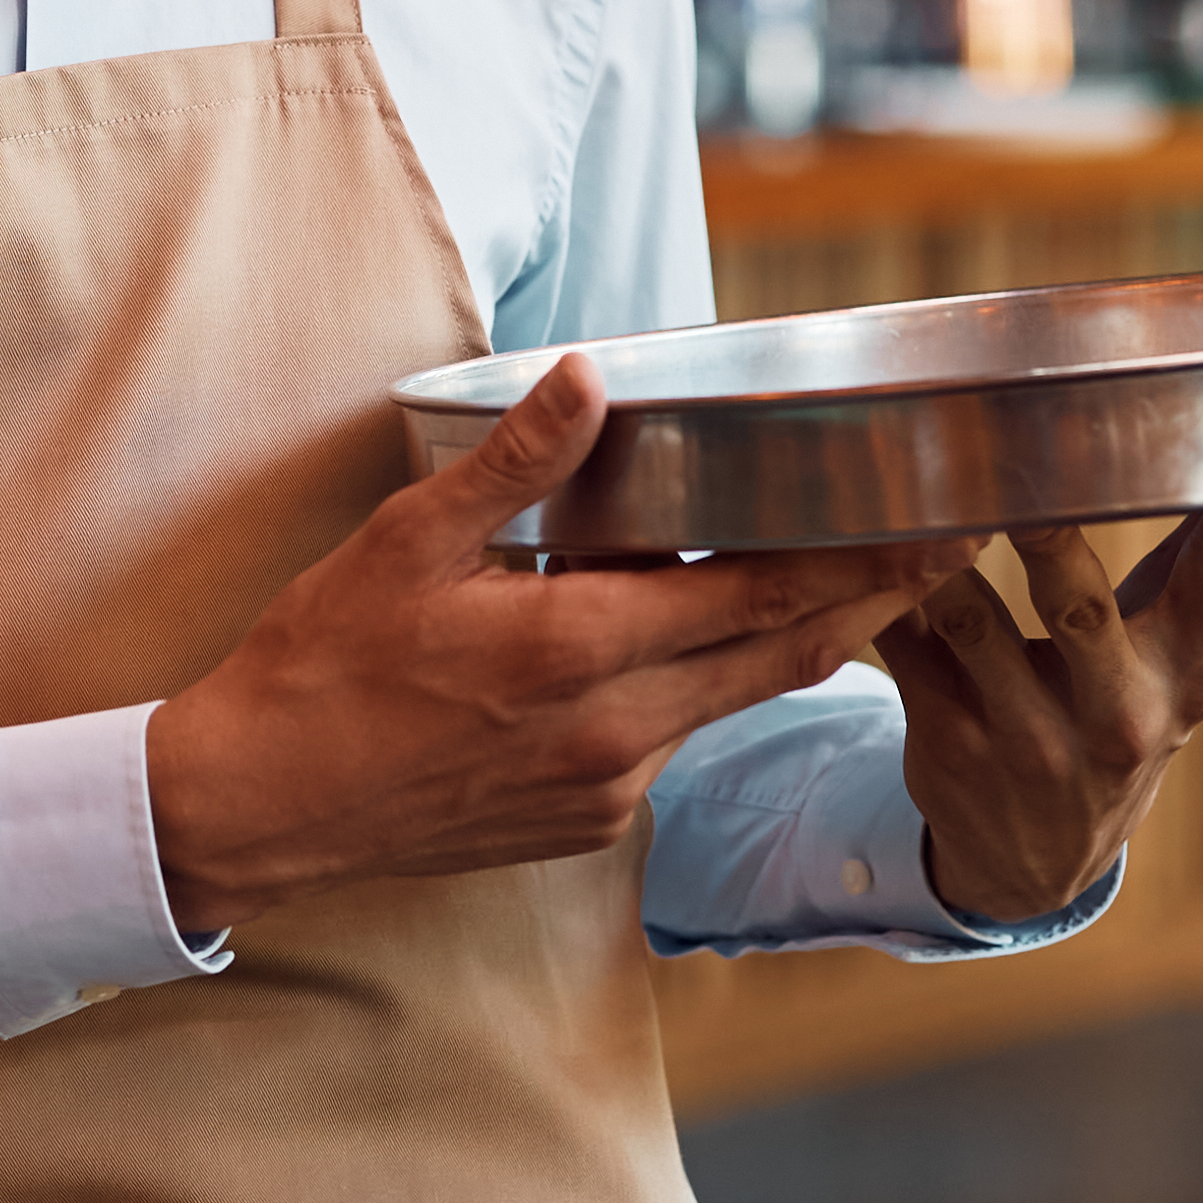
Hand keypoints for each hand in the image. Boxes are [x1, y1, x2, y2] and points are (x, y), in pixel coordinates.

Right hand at [146, 353, 982, 934]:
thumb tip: (590, 378)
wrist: (258, 806)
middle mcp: (613, 732)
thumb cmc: (320, 666)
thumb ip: (513, 464)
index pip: (759, 600)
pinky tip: (683, 649)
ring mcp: (604, 788)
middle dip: (870, 604)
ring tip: (841, 585)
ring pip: (728, 703)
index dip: (860, 566)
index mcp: (576, 649)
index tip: (931, 529)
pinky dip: (697, 692)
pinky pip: (668, 744)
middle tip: (944, 552)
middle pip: (782, 660)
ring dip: (785, 646)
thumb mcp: (405, 542)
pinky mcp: (584, 825)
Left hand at [876, 509, 1202, 928]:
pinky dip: (881, 589)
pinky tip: (860, 537)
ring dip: (936, 549)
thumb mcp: (1179, 663)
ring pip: (968, 619)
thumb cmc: (1121, 711)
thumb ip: (1194, 564)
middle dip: (1044, 532)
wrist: (1044, 860)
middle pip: (1077, 605)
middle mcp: (1118, 713)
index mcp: (1190, 674)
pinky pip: (904, 644)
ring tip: (911, 478)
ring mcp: (1027, 736)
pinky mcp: (950, 740)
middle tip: (1013, 453)